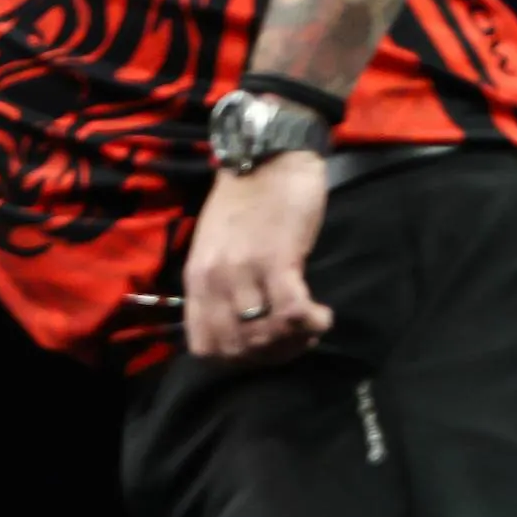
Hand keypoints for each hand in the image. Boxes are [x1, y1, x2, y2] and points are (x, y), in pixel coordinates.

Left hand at [179, 151, 334, 363]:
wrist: (267, 157)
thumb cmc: (244, 202)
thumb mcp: (215, 248)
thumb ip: (220, 287)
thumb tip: (241, 329)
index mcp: (195, 279)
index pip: (204, 346)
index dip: (236, 359)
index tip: (262, 348)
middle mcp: (214, 280)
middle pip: (238, 349)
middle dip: (270, 355)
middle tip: (294, 340)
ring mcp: (243, 270)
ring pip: (265, 336)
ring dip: (294, 341)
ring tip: (309, 326)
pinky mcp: (277, 259)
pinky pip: (292, 313)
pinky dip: (311, 323)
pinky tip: (321, 314)